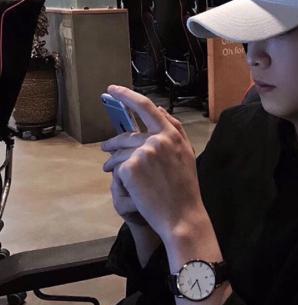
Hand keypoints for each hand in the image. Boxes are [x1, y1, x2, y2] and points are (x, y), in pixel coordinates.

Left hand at [101, 85, 203, 241]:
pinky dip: (116, 173)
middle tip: (104, 148)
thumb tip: (159, 109)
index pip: (146, 107)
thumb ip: (174, 129)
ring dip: (112, 160)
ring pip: (119, 152)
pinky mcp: (130, 168)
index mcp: (172, 134)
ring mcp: (143, 153)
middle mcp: (157, 139)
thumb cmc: (185, 187)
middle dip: (113, 142)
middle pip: (127, 135)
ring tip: (108, 168)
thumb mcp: (186, 153)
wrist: (181, 215)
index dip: (127, 95)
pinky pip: (117, 166)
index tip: (113, 89)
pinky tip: (123, 183)